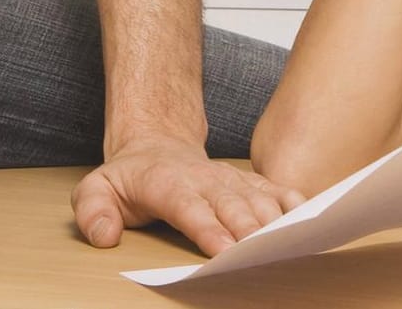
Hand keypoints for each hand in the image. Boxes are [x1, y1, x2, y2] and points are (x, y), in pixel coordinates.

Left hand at [71, 137, 307, 256]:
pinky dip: (294, 202)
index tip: (224, 250)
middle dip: (249, 230)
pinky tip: (308, 218)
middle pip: (232, 205)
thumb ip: (92, 210)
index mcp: (168, 183)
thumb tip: (104, 236)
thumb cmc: (130, 178)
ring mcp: (230, 179)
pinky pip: (276, 190)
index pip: (189, 207)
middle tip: (263, 253)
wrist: (157, 147)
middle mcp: (205, 180)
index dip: (208, 228)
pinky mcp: (249, 182)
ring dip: (275, 220)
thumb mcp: (96, 189)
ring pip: (258, 198)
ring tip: (291, 241)